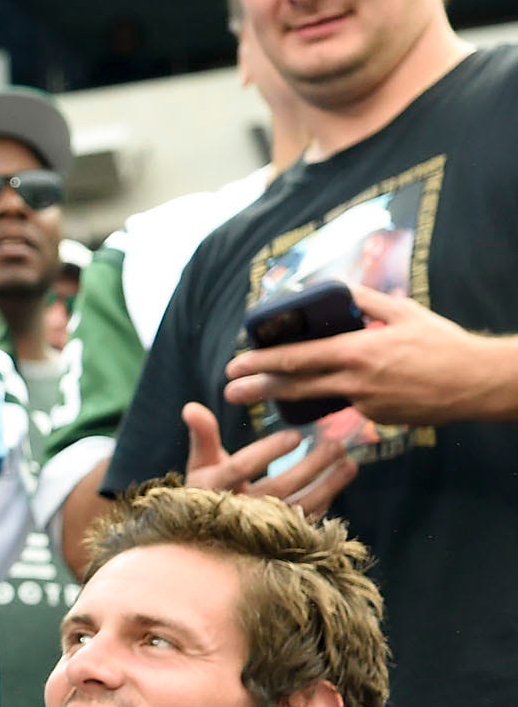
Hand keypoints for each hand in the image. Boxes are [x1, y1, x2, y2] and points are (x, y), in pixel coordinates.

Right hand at [179, 402, 357, 520]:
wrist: (210, 533)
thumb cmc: (208, 487)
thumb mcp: (202, 462)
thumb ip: (203, 435)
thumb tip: (191, 406)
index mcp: (212, 489)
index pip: (242, 468)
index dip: (268, 451)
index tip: (296, 435)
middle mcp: (236, 510)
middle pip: (278, 488)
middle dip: (309, 466)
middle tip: (333, 443)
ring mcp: (260, 528)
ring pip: (299, 506)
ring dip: (327, 484)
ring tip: (348, 462)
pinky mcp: (279, 538)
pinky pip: (307, 520)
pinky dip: (326, 500)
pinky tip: (339, 480)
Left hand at [222, 286, 517, 428]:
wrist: (478, 383)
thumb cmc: (442, 343)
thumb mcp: (402, 312)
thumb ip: (364, 300)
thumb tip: (334, 287)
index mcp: (358, 352)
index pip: (298, 357)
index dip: (263, 362)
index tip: (235, 363)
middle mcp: (356, 381)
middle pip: (295, 386)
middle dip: (257, 388)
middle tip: (228, 390)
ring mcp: (366, 404)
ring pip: (317, 399)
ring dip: (284, 400)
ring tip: (256, 398)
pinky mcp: (378, 418)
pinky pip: (346, 405)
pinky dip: (329, 398)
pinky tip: (315, 395)